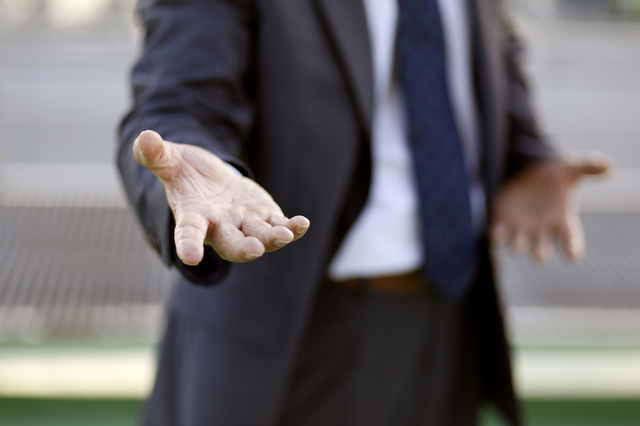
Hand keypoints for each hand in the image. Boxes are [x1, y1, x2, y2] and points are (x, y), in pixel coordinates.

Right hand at [133, 130, 309, 264]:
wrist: (209, 181)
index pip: (188, 233)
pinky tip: (303, 225)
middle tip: (254, 250)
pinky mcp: (264, 217)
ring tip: (287, 234)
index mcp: (193, 216)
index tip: (189, 258)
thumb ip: (156, 155)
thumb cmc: (185, 174)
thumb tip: (143, 139)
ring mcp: (244, 224)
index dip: (188, 245)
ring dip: (273, 238)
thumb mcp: (170, 160)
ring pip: (259, 236)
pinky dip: (292, 227)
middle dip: (243, 248)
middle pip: (231, 243)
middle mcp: (220, 227)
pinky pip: (279, 225)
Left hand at [490, 152, 610, 263]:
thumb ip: (588, 167)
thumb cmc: (552, 177)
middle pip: (542, 248)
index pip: (570, 239)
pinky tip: (495, 235)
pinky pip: (498, 233)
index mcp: (561, 221)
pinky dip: (497, 235)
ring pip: (518, 244)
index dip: (571, 248)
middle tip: (539, 257)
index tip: (572, 256)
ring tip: (518, 246)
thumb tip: (609, 166)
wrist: (526, 171)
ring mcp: (521, 228)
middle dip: (540, 253)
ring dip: (517, 245)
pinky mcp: (502, 221)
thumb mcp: (569, 169)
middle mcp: (541, 229)